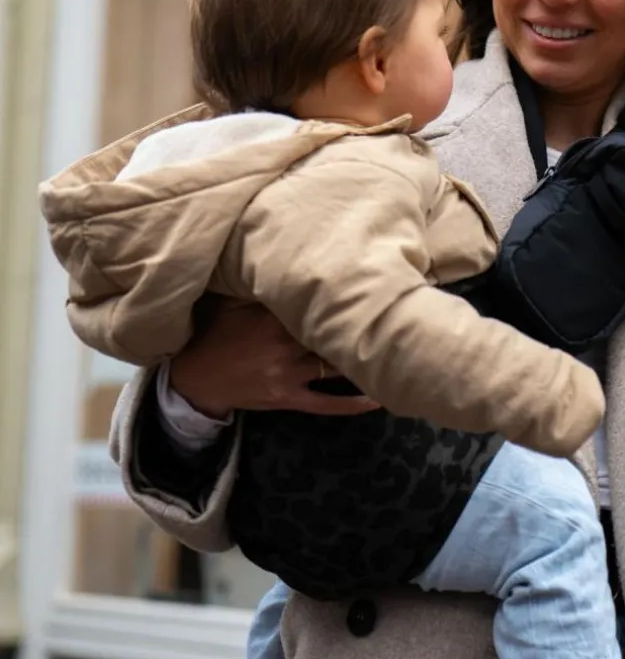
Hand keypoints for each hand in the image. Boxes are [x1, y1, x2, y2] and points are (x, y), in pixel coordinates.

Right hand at [169, 299, 380, 418]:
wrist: (194, 380)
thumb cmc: (216, 334)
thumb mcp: (230, 302)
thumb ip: (257, 282)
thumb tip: (284, 255)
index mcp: (271, 318)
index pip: (314, 302)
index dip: (344, 293)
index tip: (372, 284)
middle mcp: (283, 345)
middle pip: (331, 333)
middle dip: (359, 324)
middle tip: (397, 315)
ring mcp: (287, 375)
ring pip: (334, 366)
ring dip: (362, 359)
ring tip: (394, 351)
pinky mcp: (288, 399)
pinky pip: (326, 404)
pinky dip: (353, 403)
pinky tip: (378, 399)